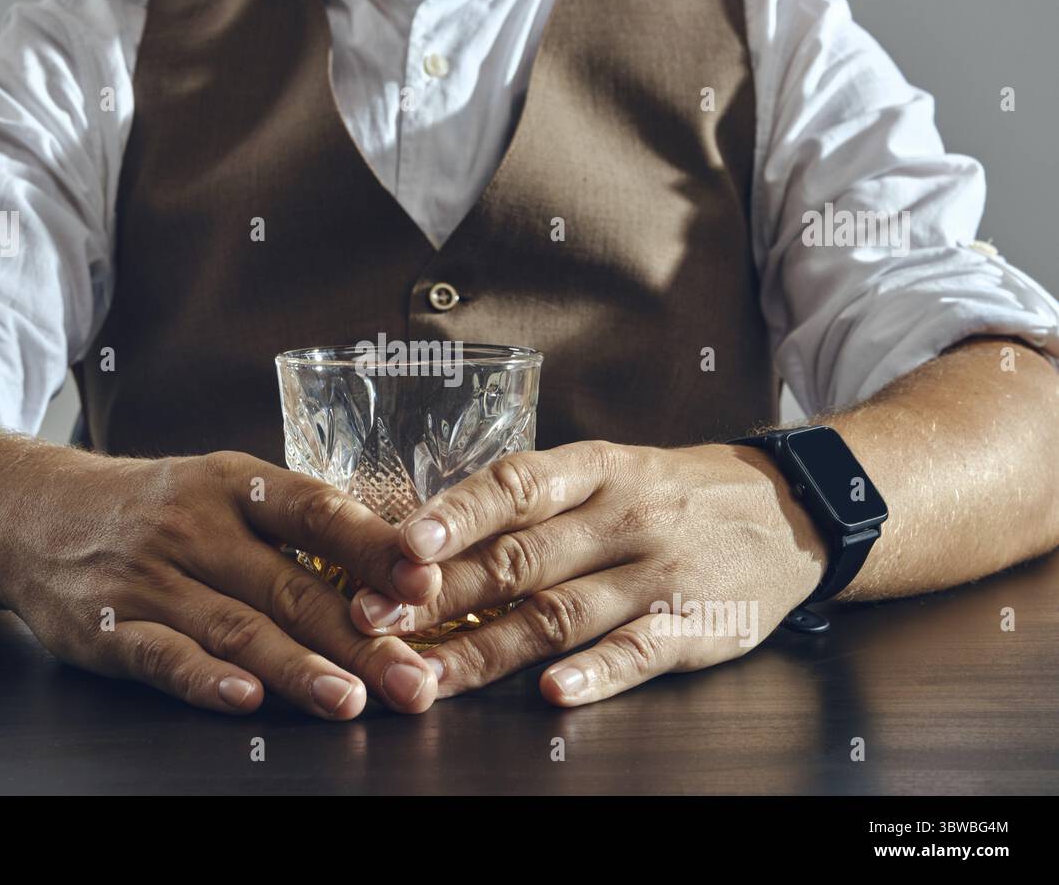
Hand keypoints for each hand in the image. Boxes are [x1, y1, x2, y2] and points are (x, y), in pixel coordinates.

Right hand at [0, 451, 438, 718]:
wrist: (32, 513)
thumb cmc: (156, 508)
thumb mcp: (223, 489)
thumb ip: (295, 524)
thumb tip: (396, 564)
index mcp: (237, 485)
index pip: (317, 511)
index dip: (373, 548)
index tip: (426, 583)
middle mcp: (196, 525)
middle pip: (290, 586)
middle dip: (360, 638)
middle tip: (414, 679)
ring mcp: (151, 576)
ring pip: (237, 627)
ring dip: (299, 667)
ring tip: (352, 701)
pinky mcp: (110, 625)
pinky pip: (163, 654)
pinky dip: (205, 679)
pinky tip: (248, 699)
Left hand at [347, 441, 829, 704]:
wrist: (788, 509)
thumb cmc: (671, 492)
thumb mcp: (607, 470)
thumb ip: (530, 499)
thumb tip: (430, 529)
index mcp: (593, 471)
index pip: (513, 485)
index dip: (453, 515)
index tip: (399, 545)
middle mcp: (621, 517)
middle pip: (520, 558)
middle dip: (439, 594)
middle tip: (374, 621)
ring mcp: (658, 573)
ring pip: (561, 613)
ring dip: (487, 648)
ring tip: (427, 675)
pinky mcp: (694, 624)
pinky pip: (640, 650)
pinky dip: (597, 672)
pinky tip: (554, 692)